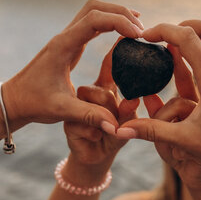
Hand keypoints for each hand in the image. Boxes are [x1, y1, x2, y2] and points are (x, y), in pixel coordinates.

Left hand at [1, 0, 143, 131]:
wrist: (13, 101)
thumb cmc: (34, 104)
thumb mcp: (62, 111)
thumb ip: (89, 116)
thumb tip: (116, 128)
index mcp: (63, 46)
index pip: (94, 20)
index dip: (119, 22)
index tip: (138, 35)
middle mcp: (65, 37)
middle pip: (95, 7)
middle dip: (120, 13)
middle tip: (142, 30)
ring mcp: (66, 39)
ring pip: (93, 11)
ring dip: (115, 15)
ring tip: (137, 29)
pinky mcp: (69, 45)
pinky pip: (91, 24)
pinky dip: (109, 23)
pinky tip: (123, 34)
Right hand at [65, 41, 138, 165]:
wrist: (92, 159)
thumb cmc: (112, 138)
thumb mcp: (126, 123)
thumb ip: (129, 110)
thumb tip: (133, 99)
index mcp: (102, 89)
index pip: (109, 67)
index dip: (116, 54)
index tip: (124, 40)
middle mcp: (88, 95)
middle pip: (102, 90)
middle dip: (113, 107)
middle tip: (116, 122)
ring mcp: (75, 107)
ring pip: (93, 104)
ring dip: (105, 119)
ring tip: (109, 131)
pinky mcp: (67, 122)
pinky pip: (86, 122)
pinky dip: (95, 131)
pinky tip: (96, 136)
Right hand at [116, 19, 200, 174]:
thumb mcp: (184, 140)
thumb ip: (151, 132)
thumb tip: (120, 131)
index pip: (185, 37)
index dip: (162, 30)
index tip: (145, 37)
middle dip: (184, 26)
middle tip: (166, 40)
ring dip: (199, 37)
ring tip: (179, 52)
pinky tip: (199, 70)